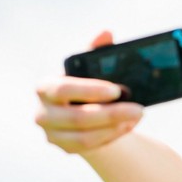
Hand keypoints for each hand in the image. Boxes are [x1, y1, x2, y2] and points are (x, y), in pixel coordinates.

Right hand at [35, 31, 143, 153]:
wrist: (78, 109)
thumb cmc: (83, 82)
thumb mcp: (87, 67)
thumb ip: (94, 51)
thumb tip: (105, 33)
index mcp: (45, 86)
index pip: (64, 89)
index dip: (90, 90)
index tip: (117, 91)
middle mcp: (42, 113)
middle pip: (77, 118)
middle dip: (112, 114)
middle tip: (140, 109)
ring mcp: (51, 134)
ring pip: (85, 137)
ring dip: (114, 128)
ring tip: (136, 117)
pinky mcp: (64, 148)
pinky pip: (89, 147)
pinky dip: (111, 136)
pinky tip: (127, 126)